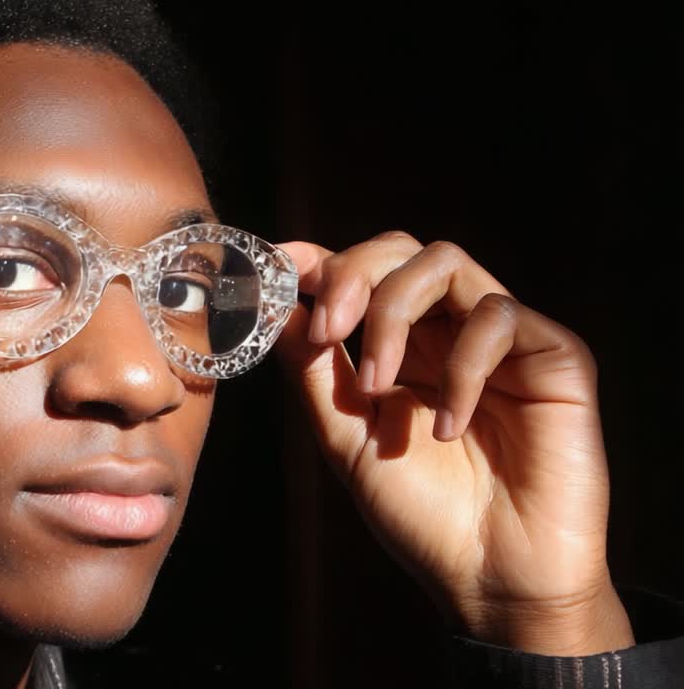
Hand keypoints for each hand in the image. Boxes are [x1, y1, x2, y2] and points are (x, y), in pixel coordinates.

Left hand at [272, 231, 634, 655]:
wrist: (492, 578)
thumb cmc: (422, 514)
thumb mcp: (347, 439)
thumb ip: (314, 372)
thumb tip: (275, 308)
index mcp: (400, 348)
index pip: (360, 274)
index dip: (317, 261)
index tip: (278, 269)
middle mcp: (448, 332)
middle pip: (399, 250)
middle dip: (352, 276)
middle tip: (328, 330)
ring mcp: (501, 339)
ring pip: (445, 263)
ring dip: (395, 313)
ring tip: (380, 387)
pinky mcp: (553, 354)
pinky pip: (498, 317)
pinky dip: (461, 365)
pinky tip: (449, 425)